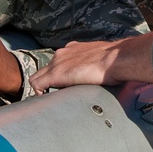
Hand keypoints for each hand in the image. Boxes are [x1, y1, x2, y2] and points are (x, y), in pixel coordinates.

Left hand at [29, 31, 152, 93]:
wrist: (115, 58)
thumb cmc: (115, 60)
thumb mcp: (102, 59)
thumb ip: (96, 64)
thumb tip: (105, 75)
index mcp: (73, 49)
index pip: (58, 62)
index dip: (59, 75)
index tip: (64, 85)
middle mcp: (62, 53)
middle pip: (45, 69)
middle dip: (47, 82)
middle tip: (54, 96)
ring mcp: (57, 63)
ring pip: (38, 76)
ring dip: (43, 88)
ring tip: (50, 101)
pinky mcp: (55, 74)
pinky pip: (37, 84)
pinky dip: (38, 94)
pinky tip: (46, 102)